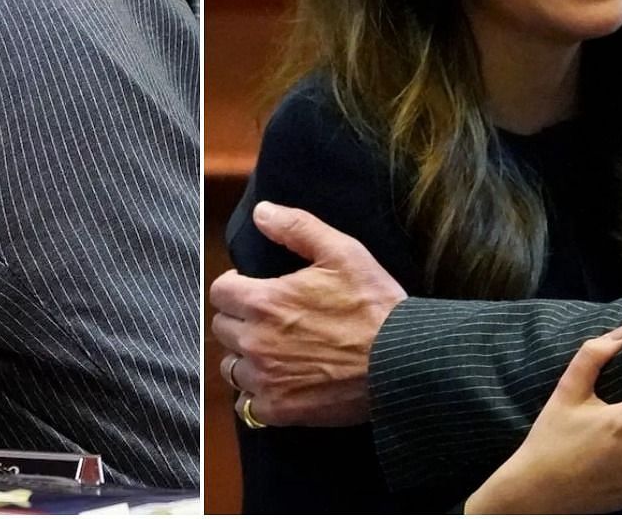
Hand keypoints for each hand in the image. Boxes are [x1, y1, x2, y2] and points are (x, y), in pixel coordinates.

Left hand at [209, 201, 406, 426]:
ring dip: (245, 358)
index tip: (254, 289)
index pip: (220, 292)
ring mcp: (266, 379)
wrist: (401, 362)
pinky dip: (256, 395)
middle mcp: (256, 341)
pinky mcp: (280, 410)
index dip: (236, 287)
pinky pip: (247, 406)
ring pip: (231, 367)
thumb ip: (297, 228)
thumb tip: (261, 212)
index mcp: (265, 301)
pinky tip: (277, 384)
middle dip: (240, 320)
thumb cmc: (374, 305)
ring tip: (271, 353)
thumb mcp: (343, 252)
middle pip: (222, 328)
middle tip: (268, 320)